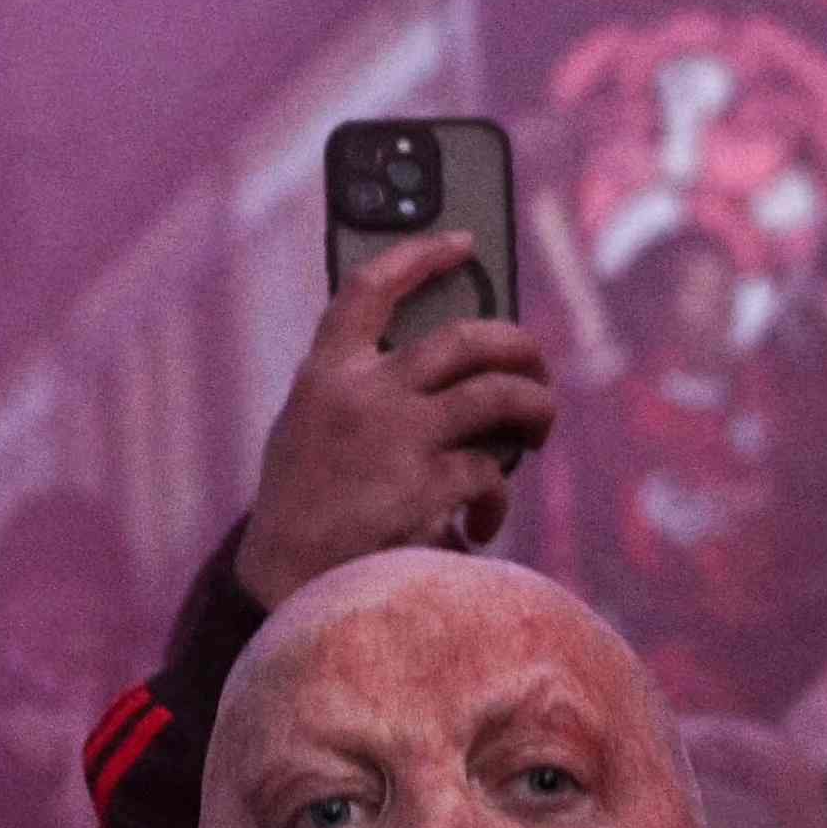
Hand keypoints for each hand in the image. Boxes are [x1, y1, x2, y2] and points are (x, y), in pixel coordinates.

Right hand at [233, 237, 558, 607]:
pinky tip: (483, 522)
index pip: (369, 288)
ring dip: (535, 407)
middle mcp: (363, 394)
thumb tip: (441, 370)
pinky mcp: (427, 487)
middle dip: (516, 344)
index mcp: (325, 374)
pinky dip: (495, 498)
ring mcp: (397, 438)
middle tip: (533, 362)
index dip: (419, 255)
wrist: (286, 585)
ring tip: (540, 424)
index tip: (463, 241)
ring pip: (496, 396)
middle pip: (464, 339)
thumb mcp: (308, 430)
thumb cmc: (303, 510)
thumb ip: (357, 391)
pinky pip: (489, 474)